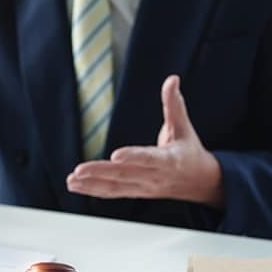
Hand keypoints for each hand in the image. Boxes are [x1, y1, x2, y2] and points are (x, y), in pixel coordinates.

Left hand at [66, 75, 224, 209]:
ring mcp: (144, 188)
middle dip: (100, 172)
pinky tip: (75, 185)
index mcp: (170, 160)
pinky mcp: (136, 193)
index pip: (150, 159)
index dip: (133, 157)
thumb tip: (172, 79)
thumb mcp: (184, 127)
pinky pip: (112, 193)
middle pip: (125, 175)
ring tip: (72, 180)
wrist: (200, 183)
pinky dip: (93, 190)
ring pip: (115, 187)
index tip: (116, 156)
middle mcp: (155, 177)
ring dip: (91, 185)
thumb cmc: (189, 151)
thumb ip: (174, 104)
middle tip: (79, 170)